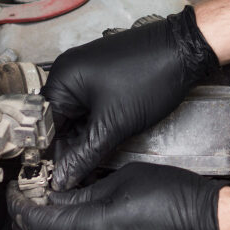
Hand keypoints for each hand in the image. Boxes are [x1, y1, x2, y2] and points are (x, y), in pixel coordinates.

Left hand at [7, 163, 229, 229]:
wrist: (207, 228)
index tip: (16, 191)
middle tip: (24, 205)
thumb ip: (83, 193)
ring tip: (43, 222)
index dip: (18, 203)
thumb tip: (57, 197)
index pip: (32, 220)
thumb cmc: (173, 199)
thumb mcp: (122, 181)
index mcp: (82, 229)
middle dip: (22, 227)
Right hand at [41, 6, 218, 189]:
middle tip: (77, 177)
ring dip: (84, 140)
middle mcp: (70, 72)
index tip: (57, 179)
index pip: (44, 126)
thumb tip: (62, 177)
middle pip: (59, 122)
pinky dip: (96, 126)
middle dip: (68, 149)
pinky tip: (105, 143)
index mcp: (62, 79)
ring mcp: (88, 73)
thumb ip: (84, 155)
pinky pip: (92, 107)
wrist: (185, 50)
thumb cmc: (150, 76)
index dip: (51, 155)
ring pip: (78, 117)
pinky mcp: (105, 77)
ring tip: (91, 165)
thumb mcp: (113, 125)